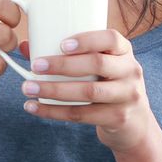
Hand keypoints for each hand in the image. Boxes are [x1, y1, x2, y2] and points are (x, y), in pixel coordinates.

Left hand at [18, 29, 158, 152]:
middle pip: (97, 64)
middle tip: (35, 66)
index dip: (87, 39)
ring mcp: (127, 96)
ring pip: (88, 92)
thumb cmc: (107, 84)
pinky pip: (82, 115)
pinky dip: (54, 112)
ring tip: (28, 88)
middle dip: (62, 65)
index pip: (111, 38)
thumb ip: (68, 54)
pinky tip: (35, 108)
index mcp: (124, 51)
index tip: (61, 44)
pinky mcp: (118, 118)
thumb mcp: (99, 67)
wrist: (134, 123)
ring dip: (54, 90)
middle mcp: (130, 70)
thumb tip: (27, 46)